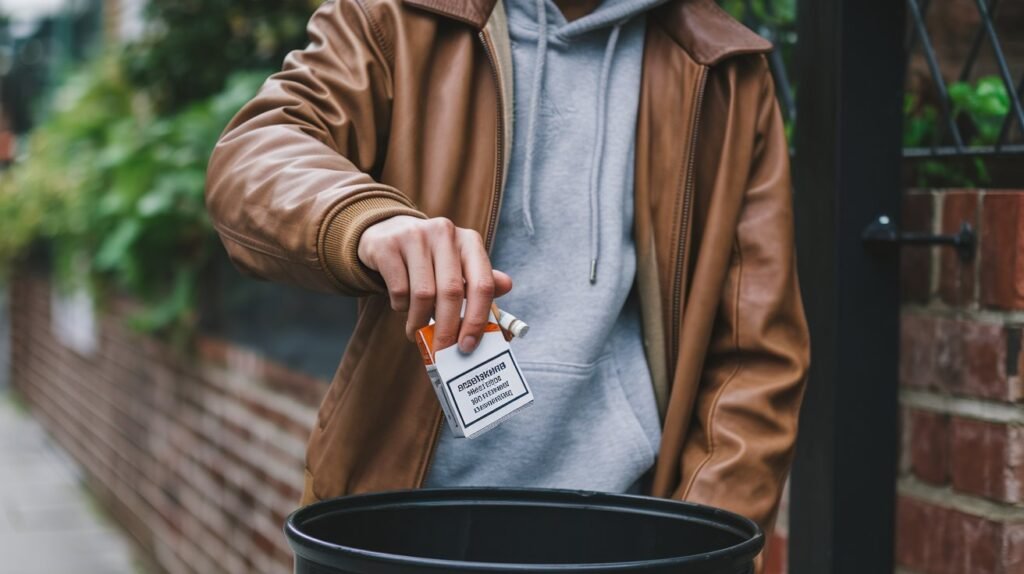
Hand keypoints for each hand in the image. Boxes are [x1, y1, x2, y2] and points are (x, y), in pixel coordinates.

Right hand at [357, 216, 512, 351]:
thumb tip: (507, 286)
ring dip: (420, 322)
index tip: (468, 345)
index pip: (482, 284)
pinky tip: (402, 307)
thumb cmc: (430, 259)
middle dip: (447, 329)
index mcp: (469, 241)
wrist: (388, 232)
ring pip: (422, 294)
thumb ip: (480, 281)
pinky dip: (401, 307)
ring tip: (416, 332)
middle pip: (451, 292)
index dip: (477, 319)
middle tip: (441, 351)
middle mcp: (445, 233)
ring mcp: (415, 236)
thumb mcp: (458, 265)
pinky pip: (398, 289)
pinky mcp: (388, 245)